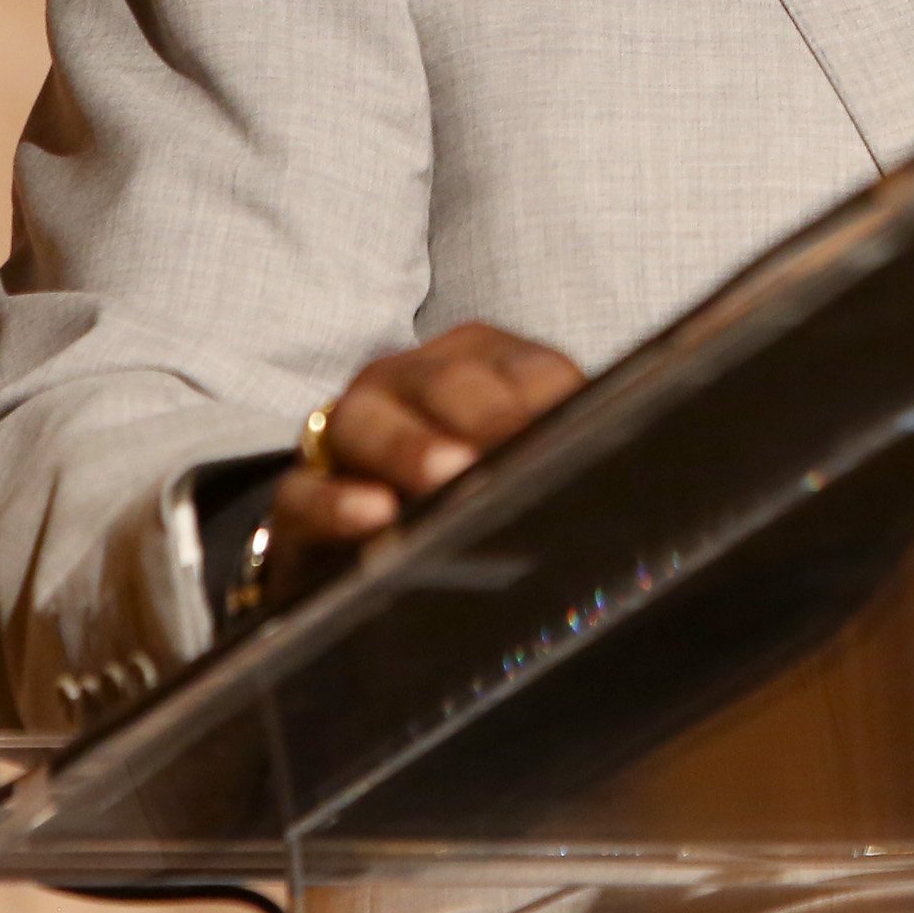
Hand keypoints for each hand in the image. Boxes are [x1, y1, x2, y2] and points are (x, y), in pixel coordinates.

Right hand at [258, 323, 582, 599]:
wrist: (352, 546)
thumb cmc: (460, 498)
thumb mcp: (514, 469)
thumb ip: (560, 453)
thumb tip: (615, 469)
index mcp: (475, 366)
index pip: (525, 366)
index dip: (551, 393)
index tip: (581, 424)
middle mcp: (405, 384)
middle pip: (444, 380)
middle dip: (483, 412)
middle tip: (512, 447)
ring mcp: (345, 437)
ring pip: (367, 420)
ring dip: (410, 446)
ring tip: (449, 475)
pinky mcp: (297, 503)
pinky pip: (304, 491)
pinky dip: (336, 501)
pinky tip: (374, 515)